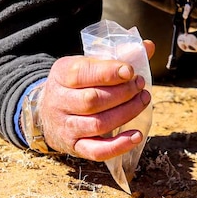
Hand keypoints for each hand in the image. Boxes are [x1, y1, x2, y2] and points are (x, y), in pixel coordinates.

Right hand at [38, 41, 154, 160]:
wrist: (48, 110)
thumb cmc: (78, 84)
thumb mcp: (89, 64)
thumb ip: (119, 55)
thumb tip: (148, 46)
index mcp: (61, 74)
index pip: (81, 73)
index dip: (108, 72)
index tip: (130, 71)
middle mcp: (59, 101)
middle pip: (92, 100)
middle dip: (122, 93)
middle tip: (140, 85)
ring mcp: (65, 126)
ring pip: (97, 124)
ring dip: (126, 113)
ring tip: (143, 100)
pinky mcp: (74, 146)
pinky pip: (96, 151)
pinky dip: (118, 145)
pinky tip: (136, 135)